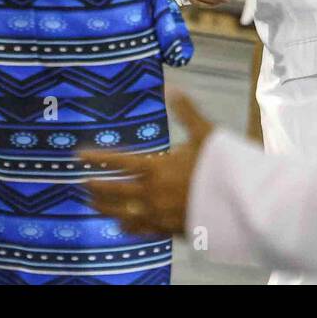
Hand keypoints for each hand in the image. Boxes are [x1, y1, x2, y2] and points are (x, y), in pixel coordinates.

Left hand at [82, 91, 213, 235]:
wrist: (237, 203)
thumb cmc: (220, 166)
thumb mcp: (205, 134)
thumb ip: (186, 112)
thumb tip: (172, 87)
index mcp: (156, 168)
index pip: (118, 162)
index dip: (97, 158)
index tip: (79, 156)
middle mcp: (150, 193)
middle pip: (113, 191)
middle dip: (95, 187)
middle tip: (81, 184)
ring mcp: (157, 214)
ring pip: (120, 214)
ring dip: (104, 208)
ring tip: (92, 204)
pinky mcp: (166, 229)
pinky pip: (139, 230)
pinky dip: (126, 226)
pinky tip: (121, 224)